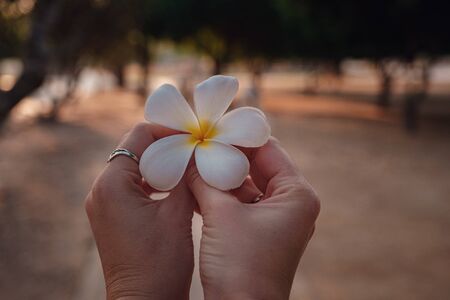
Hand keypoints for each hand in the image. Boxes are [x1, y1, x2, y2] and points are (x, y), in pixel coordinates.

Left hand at [85, 123, 194, 299]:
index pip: (138, 136)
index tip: (192, 135)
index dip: (167, 131)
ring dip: (162, 166)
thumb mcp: (177, 213)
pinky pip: (134, 188)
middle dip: (167, 148)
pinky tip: (178, 189)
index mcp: (112, 185)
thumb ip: (185, 176)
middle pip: (136, 151)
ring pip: (136, 169)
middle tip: (195, 150)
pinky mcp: (113, 217)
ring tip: (190, 168)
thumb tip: (194, 152)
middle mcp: (101, 191)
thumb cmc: (160, 264)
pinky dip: (155, 183)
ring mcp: (105, 205)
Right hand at [186, 138, 319, 299]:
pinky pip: (241, 203)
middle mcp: (292, 205)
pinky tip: (196, 185)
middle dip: (226, 156)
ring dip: (220, 176)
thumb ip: (205, 179)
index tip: (213, 126)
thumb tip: (190, 156)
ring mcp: (277, 220)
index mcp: (297, 195)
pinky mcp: (261, 232)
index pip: (268, 149)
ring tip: (194, 161)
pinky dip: (220, 195)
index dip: (239, 136)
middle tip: (199, 143)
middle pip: (258, 166)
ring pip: (247, 185)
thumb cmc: (240, 266)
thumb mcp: (221, 214)